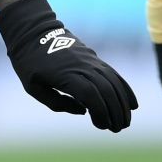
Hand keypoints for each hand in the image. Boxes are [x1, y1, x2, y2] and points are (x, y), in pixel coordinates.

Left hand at [0, 0, 138, 132]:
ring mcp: (90, 61)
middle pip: (106, 90)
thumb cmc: (29, 63)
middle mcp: (82, 66)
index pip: (90, 94)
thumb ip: (57, 103)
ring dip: (122, 103)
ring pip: (113, 82)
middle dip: (115, 111)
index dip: (99, 111)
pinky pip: (114, 74)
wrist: (33, 31)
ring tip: (125, 122)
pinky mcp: (94, 59)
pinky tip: (132, 104)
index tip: (101, 125)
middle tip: (117, 129)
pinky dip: (124, 89)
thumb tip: (83, 111)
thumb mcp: (34, 87)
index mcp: (64, 74)